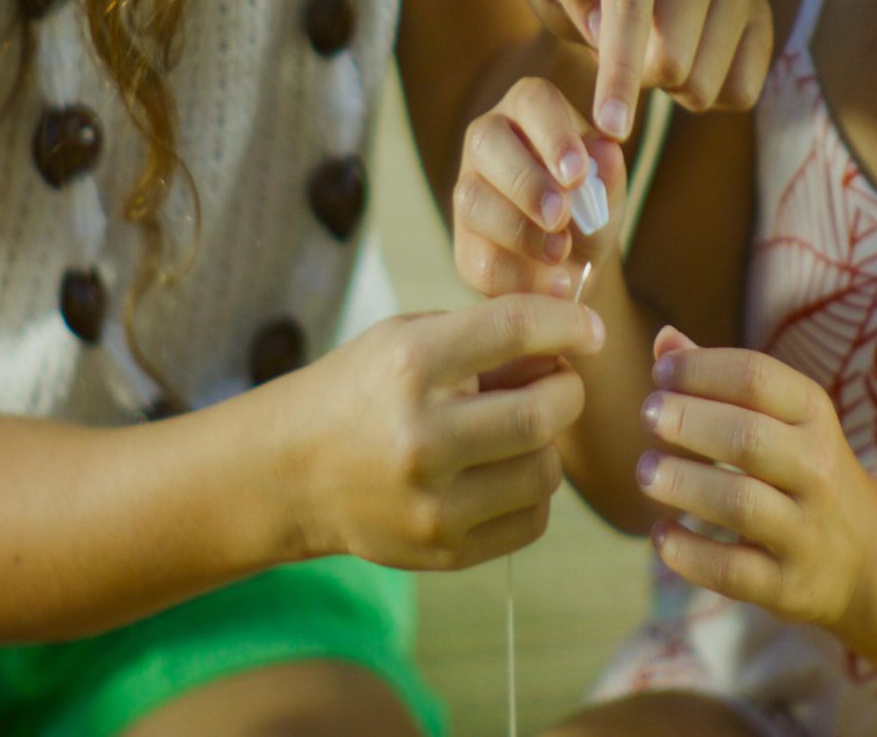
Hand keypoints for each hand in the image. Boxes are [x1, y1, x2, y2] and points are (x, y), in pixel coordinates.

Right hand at [289, 295, 603, 570]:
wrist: (289, 474)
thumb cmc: (359, 391)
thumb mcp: (407, 339)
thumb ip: (488, 337)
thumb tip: (569, 348)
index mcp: (409, 366)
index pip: (515, 329)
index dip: (568, 324)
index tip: (588, 330)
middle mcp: (422, 438)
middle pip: (544, 413)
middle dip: (565, 390)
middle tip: (553, 382)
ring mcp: (434, 504)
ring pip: (546, 471)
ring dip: (544, 445)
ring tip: (510, 431)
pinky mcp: (444, 551)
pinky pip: (532, 519)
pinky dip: (528, 492)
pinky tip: (497, 473)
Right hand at [452, 75, 627, 297]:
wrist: (575, 265)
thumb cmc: (591, 210)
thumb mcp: (609, 193)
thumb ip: (609, 174)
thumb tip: (607, 150)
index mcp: (529, 111)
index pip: (533, 101)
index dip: (553, 135)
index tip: (577, 174)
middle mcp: (489, 140)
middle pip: (486, 140)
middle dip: (526, 181)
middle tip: (560, 215)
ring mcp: (467, 189)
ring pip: (473, 199)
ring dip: (519, 230)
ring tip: (559, 252)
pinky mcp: (463, 243)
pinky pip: (478, 257)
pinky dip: (518, 275)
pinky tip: (553, 284)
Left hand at [522, 0, 773, 142]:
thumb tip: (600, 23)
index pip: (631, 8)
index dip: (619, 72)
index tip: (610, 124)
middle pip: (673, 57)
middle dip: (637, 79)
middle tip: (619, 58)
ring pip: (705, 81)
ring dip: (669, 88)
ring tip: (651, 52)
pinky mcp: (761, 12)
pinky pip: (741, 89)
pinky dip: (707, 94)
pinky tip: (687, 62)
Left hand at [636, 326, 876, 633]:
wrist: (866, 557)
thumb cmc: (803, 469)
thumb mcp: (783, 419)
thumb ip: (722, 380)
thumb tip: (662, 340)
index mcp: (814, 417)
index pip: (758, 378)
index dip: (702, 369)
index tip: (660, 374)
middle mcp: (817, 471)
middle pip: (748, 438)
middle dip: (690, 423)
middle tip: (647, 416)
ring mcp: (806, 532)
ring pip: (740, 503)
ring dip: (684, 484)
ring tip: (645, 473)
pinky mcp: (789, 585)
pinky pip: (733, 570)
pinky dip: (689, 554)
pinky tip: (661, 535)